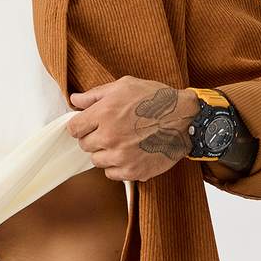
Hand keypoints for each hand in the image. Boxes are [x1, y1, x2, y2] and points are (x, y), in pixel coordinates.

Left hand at [66, 77, 199, 180]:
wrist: (185, 118)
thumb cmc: (155, 99)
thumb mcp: (124, 86)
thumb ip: (95, 95)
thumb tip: (74, 100)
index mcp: (104, 114)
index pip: (74, 129)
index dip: (80, 125)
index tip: (88, 124)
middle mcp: (110, 137)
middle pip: (84, 145)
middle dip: (94, 137)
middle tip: (110, 131)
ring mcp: (121, 157)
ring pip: (96, 161)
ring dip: (105, 153)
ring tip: (122, 141)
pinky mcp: (133, 172)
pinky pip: (111, 174)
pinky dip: (117, 166)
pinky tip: (129, 153)